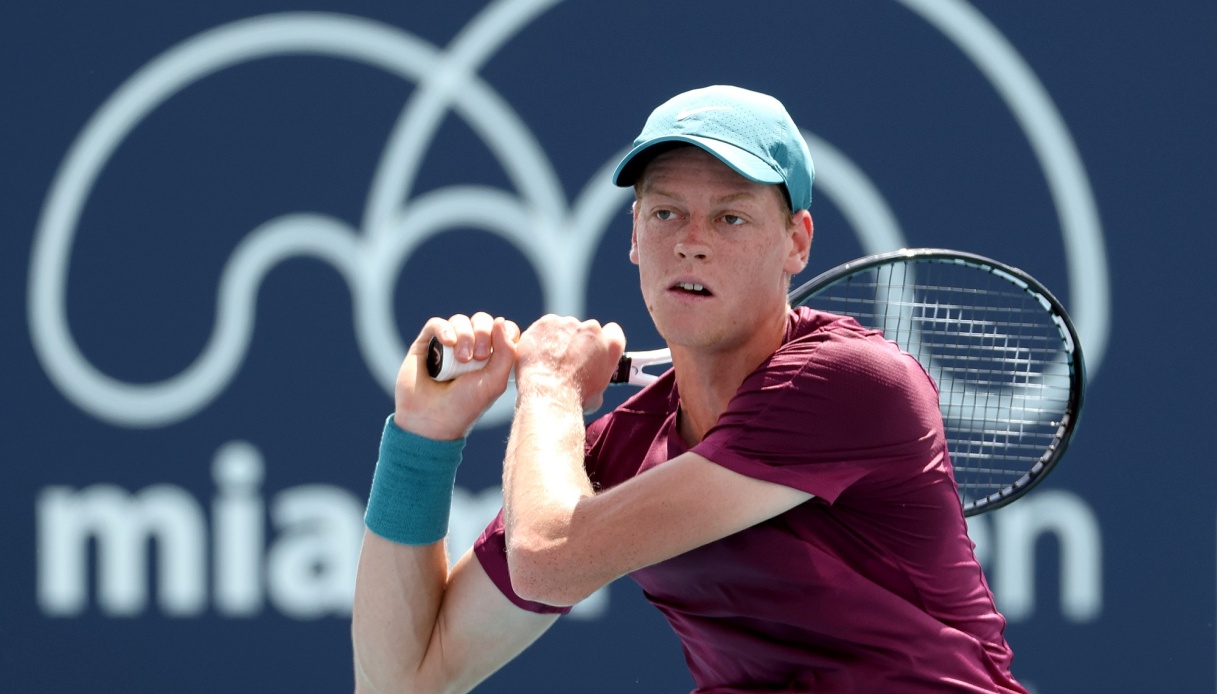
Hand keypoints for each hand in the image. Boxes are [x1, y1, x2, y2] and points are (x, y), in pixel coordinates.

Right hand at [393, 312, 520, 439]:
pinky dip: (445, 330)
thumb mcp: (495, 381)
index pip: (503, 329)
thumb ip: (506, 351)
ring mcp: (447, 345)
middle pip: (482, 320)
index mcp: (491, 357)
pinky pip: (437, 324)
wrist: (430, 420)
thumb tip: (500, 320)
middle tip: (480, 357)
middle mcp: (470, 348)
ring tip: (461, 359)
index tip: (499, 352)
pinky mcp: (426, 344)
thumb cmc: (465, 405)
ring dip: (465, 335)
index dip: (504, 332)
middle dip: (483, 333)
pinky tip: (449, 344)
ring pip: (460, 320)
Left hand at [514, 315, 625, 412]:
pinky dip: (539, 339)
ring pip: (563, 327)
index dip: (601, 341)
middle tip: (564, 361)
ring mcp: (568, 324)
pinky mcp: (547, 323)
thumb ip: (597, 377)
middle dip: (576, 341)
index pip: (612, 332)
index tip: (592, 349)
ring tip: (547, 361)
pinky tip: (536, 355)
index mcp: (611, 345)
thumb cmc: (574, 399)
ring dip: (557, 339)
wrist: (549, 394)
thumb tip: (589, 380)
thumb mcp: (598, 394)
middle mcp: (592, 329)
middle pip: (585, 329)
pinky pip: (543, 328)